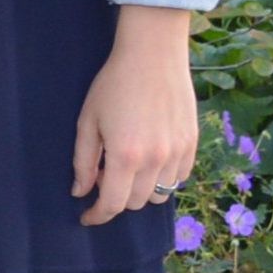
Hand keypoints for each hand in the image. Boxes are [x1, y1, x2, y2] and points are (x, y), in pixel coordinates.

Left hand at [71, 4, 198, 227]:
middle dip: (116, 198)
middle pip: (136, 203)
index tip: (86, 217)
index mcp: (126, 156)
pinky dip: (162, 178)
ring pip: (160, 195)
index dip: (97, 215)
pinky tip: (149, 158)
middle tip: (103, 173)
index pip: (113, 204)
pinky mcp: (192, 144)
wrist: (153, 55)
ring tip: (126, 164)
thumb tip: (80, 191)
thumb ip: (83, 161)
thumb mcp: (88, 121)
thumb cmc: (113, 84)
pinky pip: (178, 178)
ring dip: (140, 190)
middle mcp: (156, 160)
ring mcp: (178, 153)